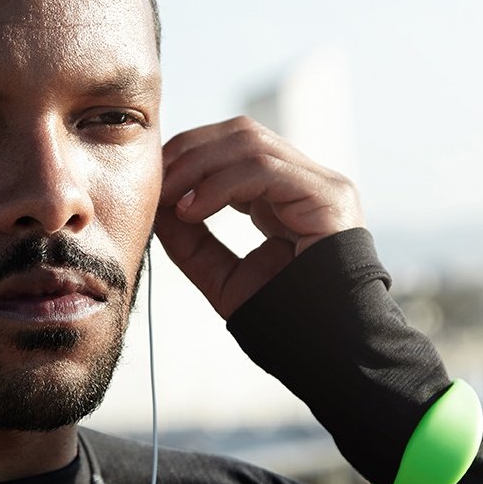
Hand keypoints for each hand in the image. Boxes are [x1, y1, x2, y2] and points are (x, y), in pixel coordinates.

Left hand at [154, 116, 364, 318]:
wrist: (326, 349)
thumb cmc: (282, 319)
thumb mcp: (222, 276)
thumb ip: (191, 242)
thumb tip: (157, 205)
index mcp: (283, 197)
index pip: (234, 148)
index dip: (189, 156)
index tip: (153, 183)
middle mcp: (304, 184)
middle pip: (241, 134)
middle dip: (190, 152)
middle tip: (155, 183)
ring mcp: (321, 186)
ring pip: (251, 143)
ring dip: (198, 166)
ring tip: (168, 198)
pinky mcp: (329, 197)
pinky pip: (264, 170)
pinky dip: (219, 186)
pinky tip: (192, 210)